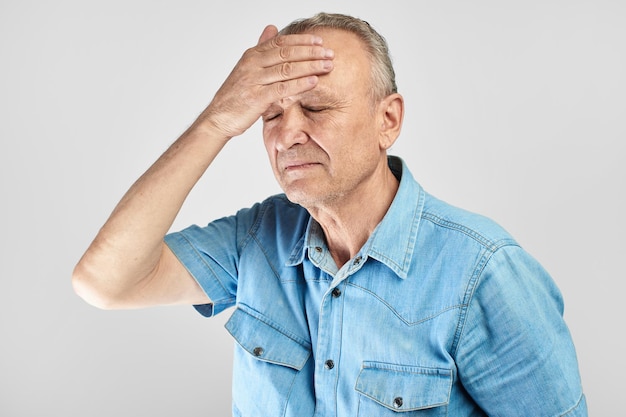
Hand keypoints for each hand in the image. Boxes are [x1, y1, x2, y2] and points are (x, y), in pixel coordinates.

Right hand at [198, 25, 333, 138]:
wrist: (219, 117)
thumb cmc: (236, 94)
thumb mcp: (247, 68)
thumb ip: (261, 48)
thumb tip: (272, 28)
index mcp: (252, 55)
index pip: (281, 42)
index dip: (302, 40)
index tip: (320, 41)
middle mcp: (252, 64)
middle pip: (287, 53)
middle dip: (311, 52)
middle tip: (330, 53)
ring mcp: (254, 80)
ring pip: (287, 69)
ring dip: (310, 66)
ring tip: (328, 66)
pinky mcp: (257, 97)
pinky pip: (283, 88)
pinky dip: (300, 84)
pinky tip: (314, 81)